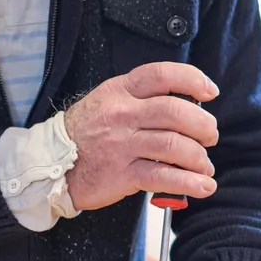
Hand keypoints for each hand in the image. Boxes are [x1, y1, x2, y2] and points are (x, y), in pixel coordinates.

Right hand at [64, 62, 218, 211]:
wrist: (51, 163)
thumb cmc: (86, 132)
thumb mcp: (108, 101)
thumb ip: (142, 99)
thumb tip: (187, 104)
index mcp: (120, 91)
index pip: (162, 75)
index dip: (193, 80)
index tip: (210, 92)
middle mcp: (122, 114)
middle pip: (175, 112)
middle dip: (203, 125)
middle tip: (210, 136)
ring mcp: (121, 145)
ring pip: (173, 145)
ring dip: (199, 157)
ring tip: (204, 165)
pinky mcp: (121, 174)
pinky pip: (162, 176)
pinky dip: (189, 182)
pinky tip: (202, 185)